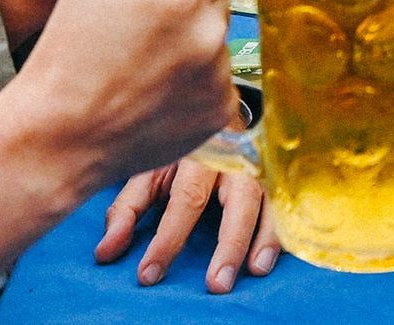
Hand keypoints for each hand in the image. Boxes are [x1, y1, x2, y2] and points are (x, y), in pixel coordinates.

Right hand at [3, 0, 232, 190]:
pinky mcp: (222, 110)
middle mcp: (212, 30)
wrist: (58, 134)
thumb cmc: (70, 49)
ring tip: (141, 64)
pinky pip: (219, 80)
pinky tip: (155, 90)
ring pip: (217, 38)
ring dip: (191, 43)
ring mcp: (220, 74)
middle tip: (136, 32)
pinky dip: (195, 82)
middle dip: (185, 6)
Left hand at [95, 160, 281, 292]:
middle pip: (238, 200)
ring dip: (266, 238)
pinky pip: (288, 204)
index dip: (167, 239)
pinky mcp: (280, 177)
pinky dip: (285, 230)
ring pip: (271, 201)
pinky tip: (276, 255)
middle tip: (216, 284)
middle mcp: (236, 158)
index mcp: (199, 153)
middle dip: (228, 244)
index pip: (185, 199)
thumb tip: (105, 254)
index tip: (149, 274)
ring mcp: (263, 167)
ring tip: (256, 270)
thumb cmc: (179, 151)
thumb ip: (127, 210)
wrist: (215, 109)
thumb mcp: (149, 171)